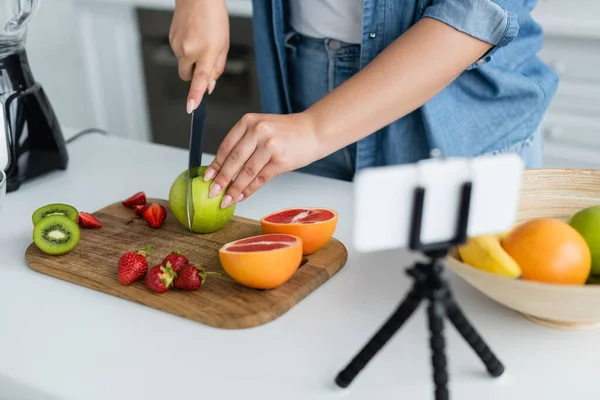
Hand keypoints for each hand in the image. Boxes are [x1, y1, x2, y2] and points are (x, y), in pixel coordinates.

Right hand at [169, 0, 228, 112]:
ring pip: (183, 64)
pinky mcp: (171, 40)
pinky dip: (186, 50)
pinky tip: (192, 36)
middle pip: (187, 76)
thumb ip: (217, 68)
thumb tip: (210, 86)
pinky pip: (178, 54)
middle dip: (194, 74)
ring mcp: (177, 45)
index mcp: (207, 51)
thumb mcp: (224, 44)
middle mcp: (189, 50)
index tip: (191, 107)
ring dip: (191, 59)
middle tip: (203, 59)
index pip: (200, 79)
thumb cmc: (214, 17)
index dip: (195, 95)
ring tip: (199, 40)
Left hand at [203, 112, 321, 207]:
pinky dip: (249, 190)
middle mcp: (258, 131)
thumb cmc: (287, 132)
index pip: (226, 146)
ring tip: (226, 200)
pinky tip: (242, 197)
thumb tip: (224, 168)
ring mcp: (269, 146)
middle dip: (221, 180)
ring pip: (246, 172)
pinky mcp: (280, 160)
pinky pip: (260, 179)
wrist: (314, 130)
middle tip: (211, 192)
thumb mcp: (262, 127)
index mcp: (249, 121)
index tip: (206, 177)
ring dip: (234, 189)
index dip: (215, 164)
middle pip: (233, 160)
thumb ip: (244, 142)